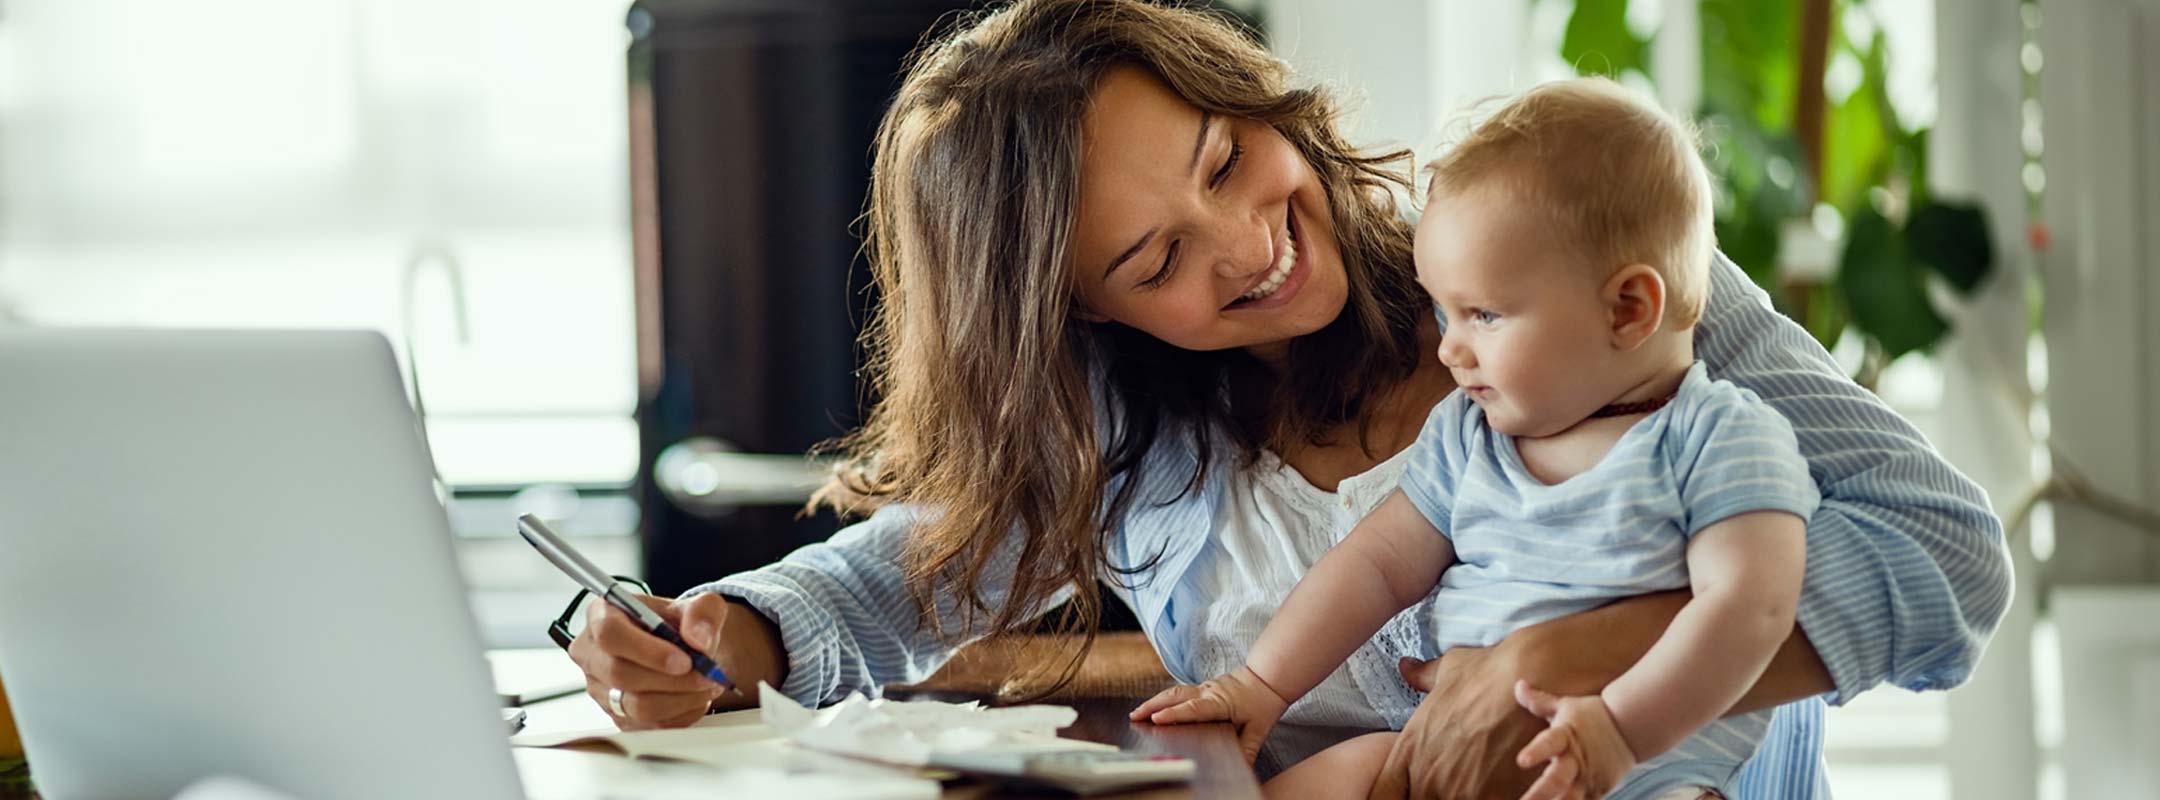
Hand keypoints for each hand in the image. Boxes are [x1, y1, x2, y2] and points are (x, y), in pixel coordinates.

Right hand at [566, 592, 784, 729]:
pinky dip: (680, 714)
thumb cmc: (681, 624)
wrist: (683, 651)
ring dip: (680, 699)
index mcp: (601, 614)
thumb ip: (703, 613)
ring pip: (636, 706)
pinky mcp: (616, 716)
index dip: (647, 650)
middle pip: (620, 674)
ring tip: (707, 685)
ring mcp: (600, 688)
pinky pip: (648, 725)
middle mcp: (592, 653)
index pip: (610, 633)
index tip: (685, 660)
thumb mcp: (700, 605)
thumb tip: (699, 639)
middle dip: (672, 679)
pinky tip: (696, 698)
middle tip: (706, 675)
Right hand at [1128, 666, 1289, 763]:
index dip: (1174, 714)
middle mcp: (1208, 692)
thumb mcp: (1259, 729)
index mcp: (1220, 702)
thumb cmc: (1263, 702)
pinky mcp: (1203, 688)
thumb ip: (1249, 748)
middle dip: (1153, 705)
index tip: (1157, 719)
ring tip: (1137, 713)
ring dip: (1154, 701)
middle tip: (1135, 716)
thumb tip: (1242, 767)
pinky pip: (1179, 692)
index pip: (1194, 708)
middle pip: (1175, 696)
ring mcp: (1204, 688)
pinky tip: (1154, 708)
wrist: (1268, 678)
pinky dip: (1164, 699)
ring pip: (1174, 692)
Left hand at [1368, 651, 1543, 798]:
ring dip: (1466, 796)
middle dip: (1434, 793)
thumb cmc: (1491, 673)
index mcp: (1411, 749)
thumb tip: (1408, 667)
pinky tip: (1504, 786)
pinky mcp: (1496, 797)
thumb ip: (1422, 677)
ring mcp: (1462, 791)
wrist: (1532, 677)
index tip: (1410, 788)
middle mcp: (1430, 775)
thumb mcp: (1447, 670)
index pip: (1383, 792)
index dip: (1397, 793)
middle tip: (1456, 779)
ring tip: (1482, 780)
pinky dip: (1496, 797)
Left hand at [1512, 681, 1636, 799]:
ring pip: (1571, 798)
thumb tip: (1518, 685)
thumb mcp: (1565, 706)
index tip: (1521, 761)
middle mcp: (1575, 760)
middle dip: (1540, 793)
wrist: (1632, 727)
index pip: (1549, 743)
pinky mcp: (1598, 790)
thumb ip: (1539, 701)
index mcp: (1565, 736)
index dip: (1536, 753)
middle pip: (1558, 779)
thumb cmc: (1592, 715)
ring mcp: (1588, 777)